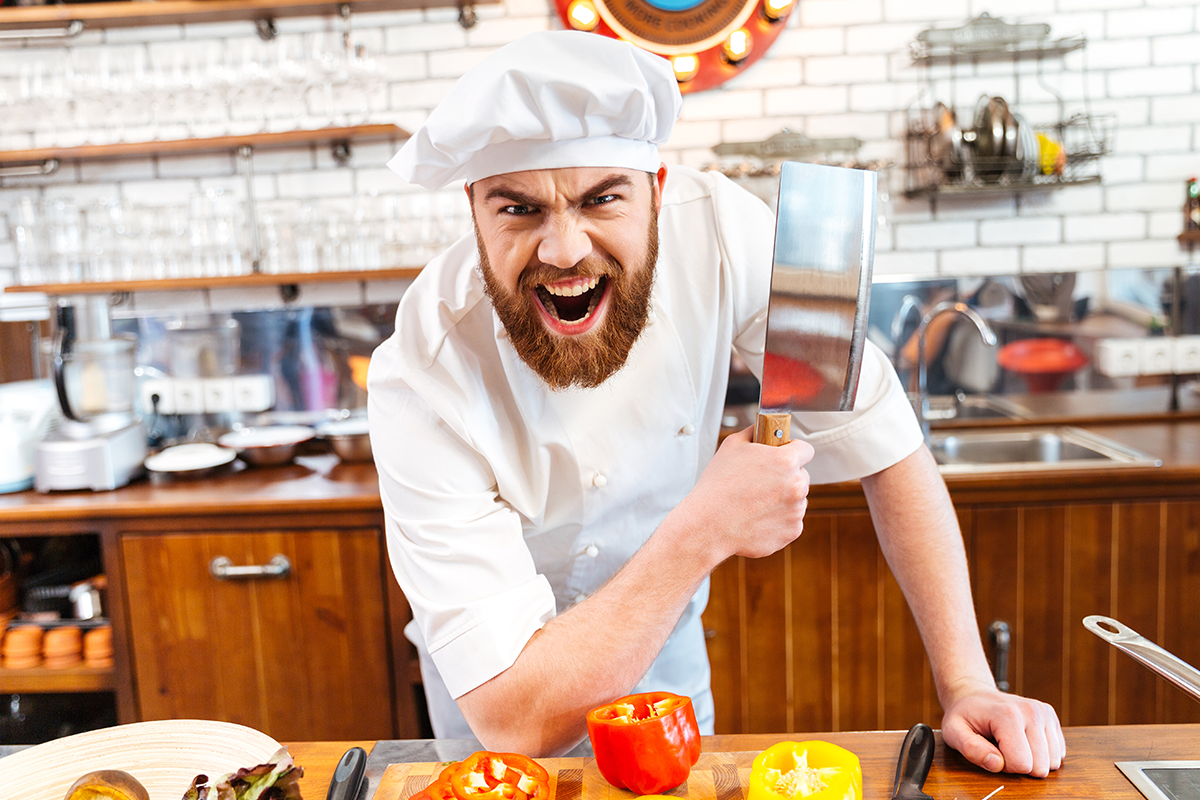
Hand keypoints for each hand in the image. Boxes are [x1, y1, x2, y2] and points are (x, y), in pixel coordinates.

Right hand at [673, 426, 814, 561]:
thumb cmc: (718, 486)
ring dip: (784, 499)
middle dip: (787, 476)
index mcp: (786, 461)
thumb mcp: (732, 446)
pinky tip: (758, 517)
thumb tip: (763, 429)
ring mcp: (796, 511)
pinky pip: (791, 521)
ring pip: (798, 499)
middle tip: (762, 481)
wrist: (709, 525)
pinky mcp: (792, 531)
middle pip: (802, 475)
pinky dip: (779, 520)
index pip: (806, 449)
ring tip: (756, 502)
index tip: (784, 455)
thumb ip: (755, 432)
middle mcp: (797, 485)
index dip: (793, 450)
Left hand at [940, 682, 1064, 776]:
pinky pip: (1058, 754)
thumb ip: (971, 749)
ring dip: (1031, 759)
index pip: (1021, 764)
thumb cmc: (965, 715)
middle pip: (1040, 766)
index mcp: (1008, 715)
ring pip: (1052, 762)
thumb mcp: (953, 732)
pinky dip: (1041, 753)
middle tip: (1001, 747)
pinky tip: (1023, 740)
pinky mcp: (1051, 717)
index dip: (1004, 766)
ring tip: (1011, 742)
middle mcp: (1031, 711)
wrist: (974, 695)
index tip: (992, 750)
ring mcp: (1044, 713)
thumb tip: (996, 763)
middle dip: (1018, 764)